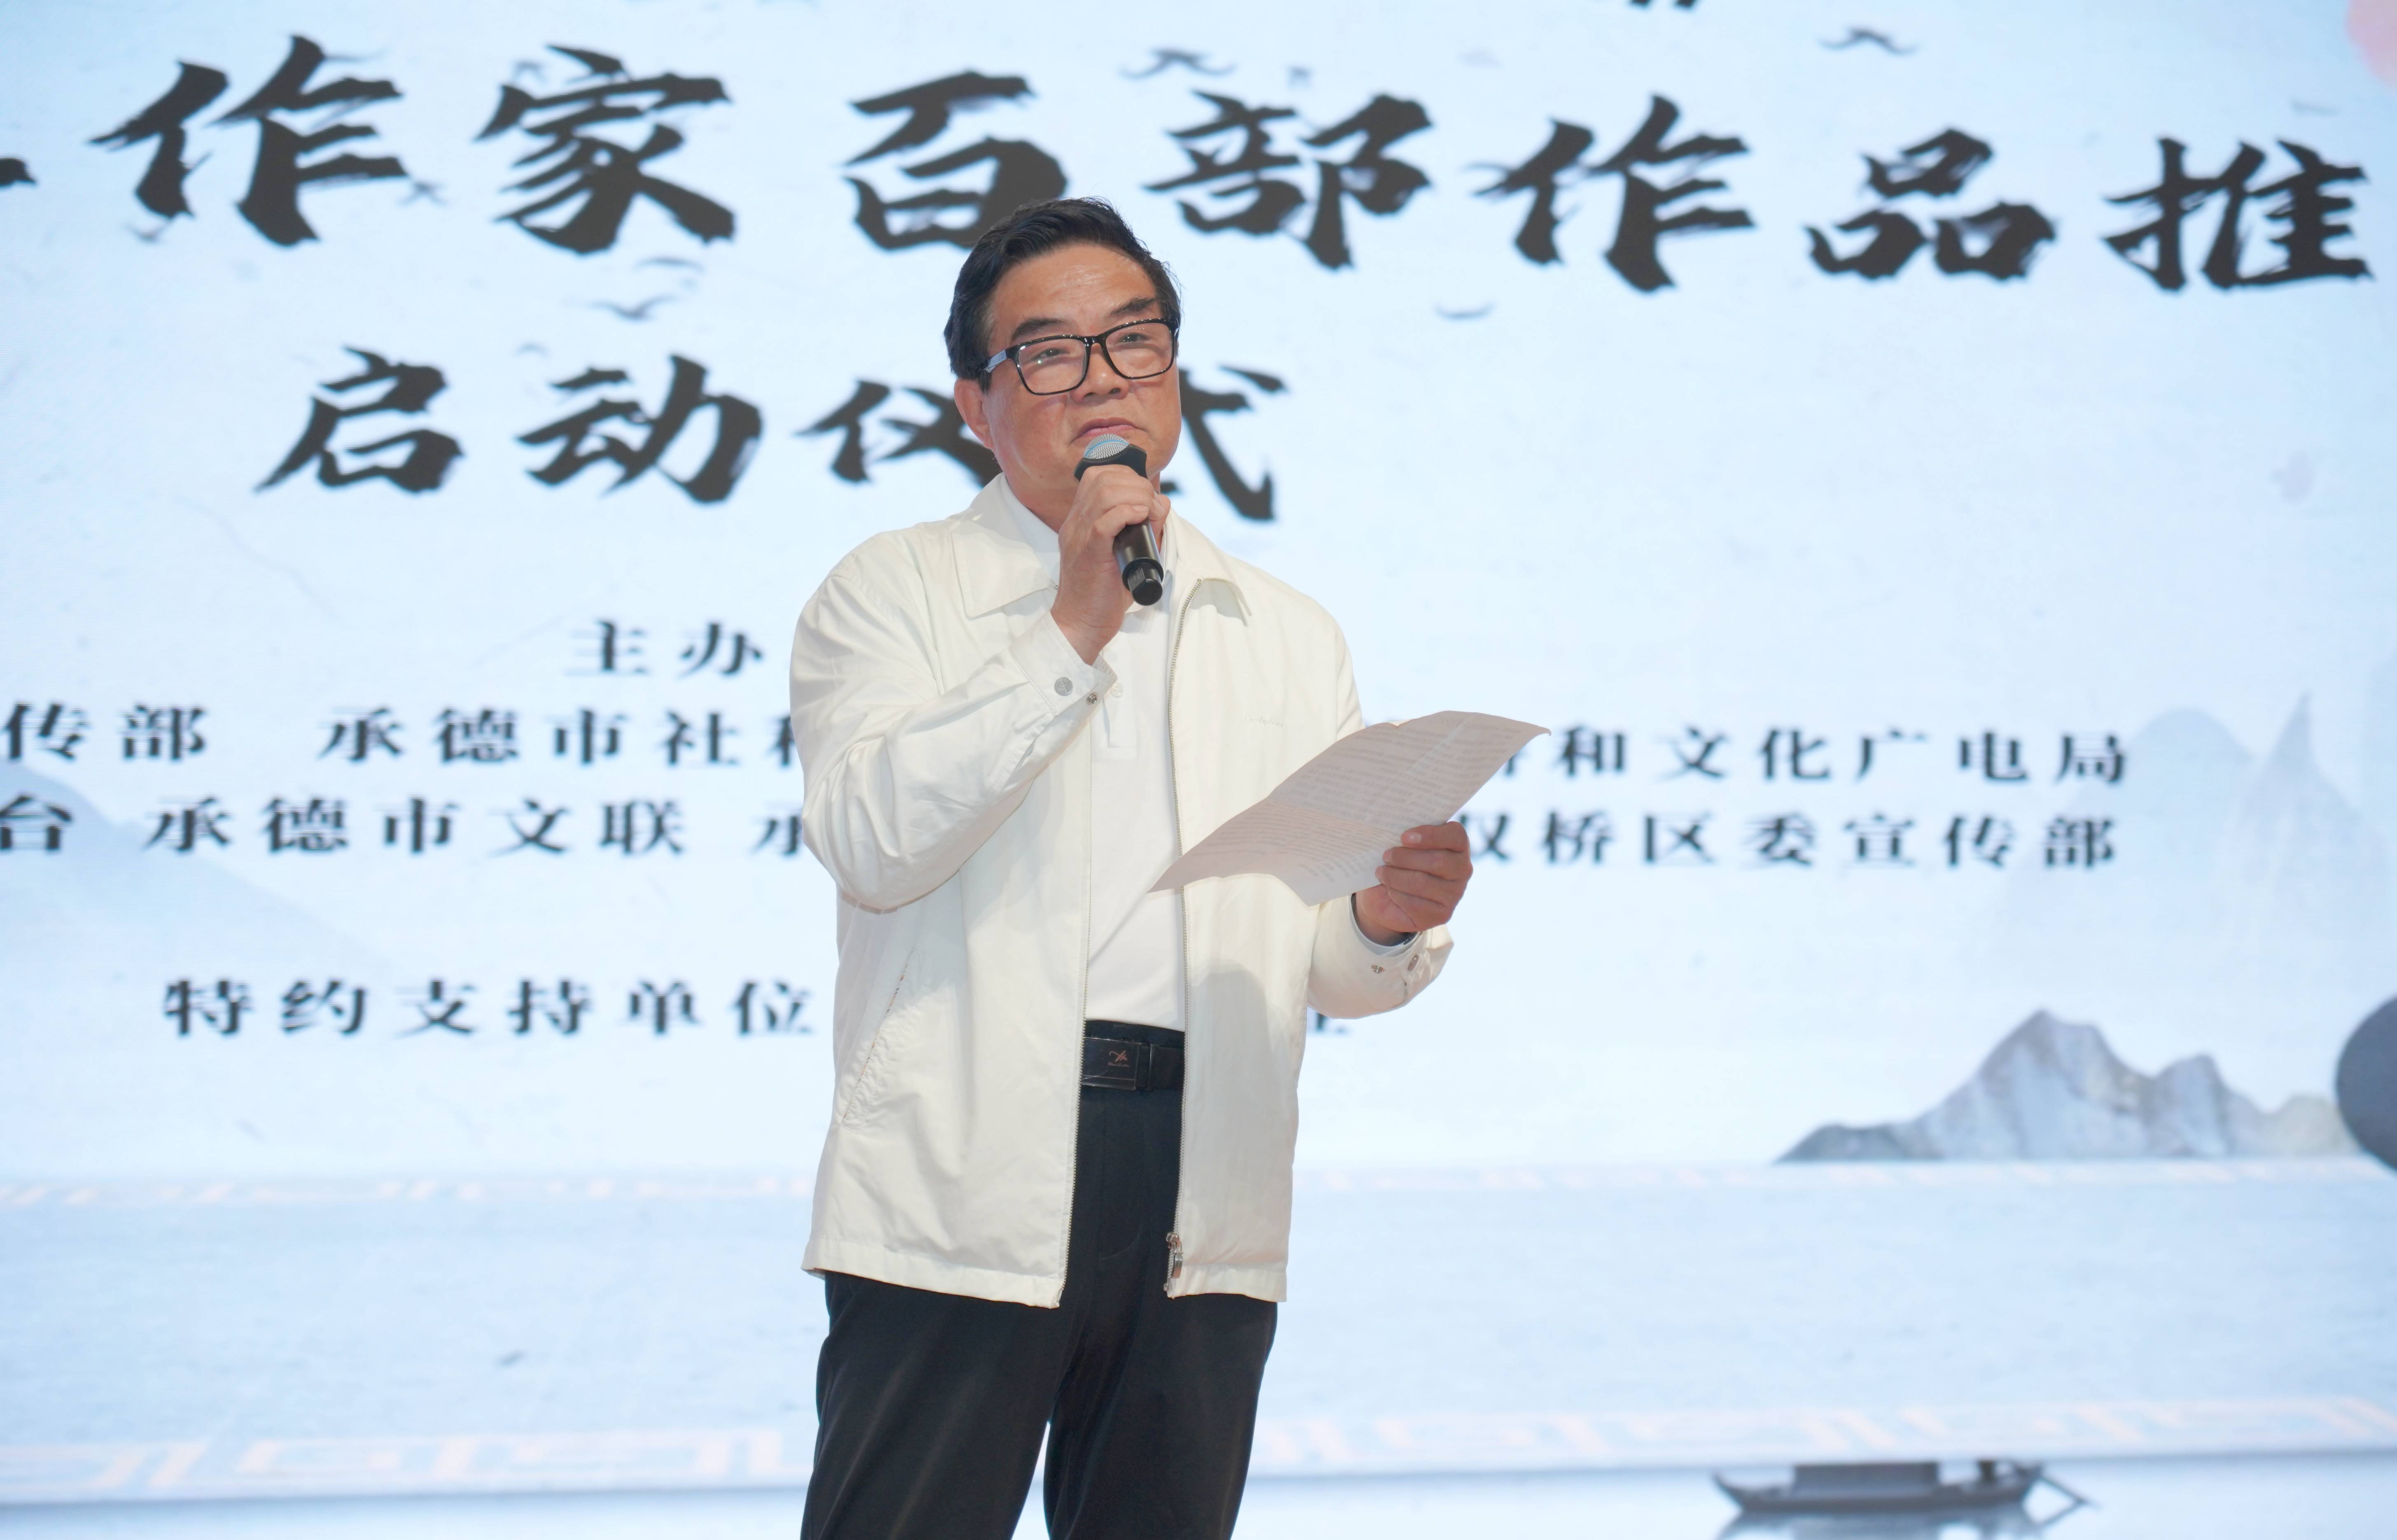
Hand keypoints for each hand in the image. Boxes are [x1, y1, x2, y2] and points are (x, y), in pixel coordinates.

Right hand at [1052, 465, 1169, 662]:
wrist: (1081, 624)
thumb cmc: (1103, 593)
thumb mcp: (1122, 553)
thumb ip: (1139, 528)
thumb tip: (1161, 504)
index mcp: (1080, 519)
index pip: (1099, 475)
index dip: (1129, 477)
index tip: (1147, 497)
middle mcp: (1075, 522)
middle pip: (1102, 477)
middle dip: (1137, 483)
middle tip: (1153, 506)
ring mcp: (1078, 535)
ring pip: (1104, 492)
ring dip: (1137, 495)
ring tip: (1150, 513)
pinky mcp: (1088, 552)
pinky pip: (1104, 520)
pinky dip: (1129, 512)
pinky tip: (1142, 518)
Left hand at [1353, 822, 1472, 943]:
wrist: (1386, 897)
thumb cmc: (1398, 863)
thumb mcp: (1401, 845)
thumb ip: (1406, 836)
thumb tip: (1391, 830)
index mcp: (1457, 845)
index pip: (1455, 835)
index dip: (1430, 835)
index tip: (1404, 837)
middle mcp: (1462, 870)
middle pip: (1438, 860)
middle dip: (1406, 857)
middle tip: (1386, 856)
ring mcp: (1454, 894)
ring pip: (1423, 882)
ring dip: (1396, 876)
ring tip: (1382, 872)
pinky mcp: (1441, 915)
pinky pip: (1415, 903)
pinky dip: (1397, 894)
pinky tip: (1389, 889)